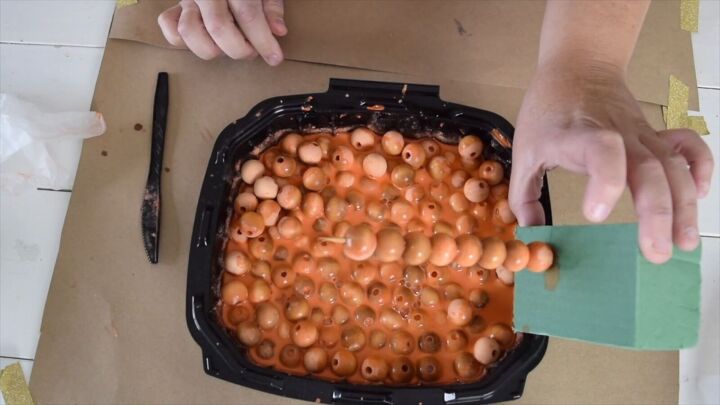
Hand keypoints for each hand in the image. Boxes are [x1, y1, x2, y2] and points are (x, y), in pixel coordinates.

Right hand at [158, 0, 286, 64]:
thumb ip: (272, 6)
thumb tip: (278, 31)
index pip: (247, 14)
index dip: (262, 40)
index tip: (274, 58)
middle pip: (218, 27)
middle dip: (239, 49)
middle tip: (251, 51)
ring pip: (188, 31)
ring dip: (212, 49)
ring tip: (229, 45)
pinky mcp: (175, 7)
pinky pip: (168, 26)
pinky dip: (182, 40)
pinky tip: (204, 39)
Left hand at [509, 58, 713, 263]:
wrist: (577, 66)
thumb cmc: (547, 110)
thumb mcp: (524, 150)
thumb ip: (523, 194)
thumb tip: (532, 234)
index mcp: (574, 136)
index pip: (599, 149)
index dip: (604, 180)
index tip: (596, 214)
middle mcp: (615, 134)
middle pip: (647, 169)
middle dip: (656, 214)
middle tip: (655, 253)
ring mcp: (640, 133)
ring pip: (672, 166)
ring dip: (683, 205)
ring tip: (683, 242)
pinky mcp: (654, 133)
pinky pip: (687, 146)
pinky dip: (700, 167)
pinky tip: (699, 195)